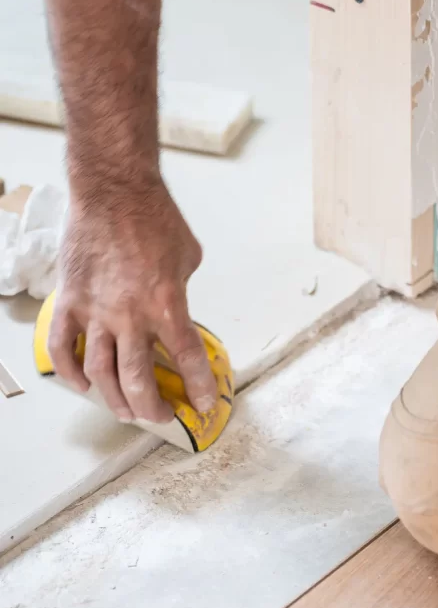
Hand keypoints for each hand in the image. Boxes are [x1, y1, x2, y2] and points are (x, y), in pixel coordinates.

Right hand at [49, 177, 216, 422]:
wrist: (113, 191)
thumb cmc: (153, 217)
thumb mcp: (188, 257)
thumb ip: (183, 290)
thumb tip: (178, 310)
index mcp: (167, 304)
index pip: (187, 360)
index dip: (198, 389)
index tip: (204, 405)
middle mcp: (130, 315)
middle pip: (139, 381)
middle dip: (153, 408)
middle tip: (162, 416)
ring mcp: (96, 311)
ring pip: (100, 375)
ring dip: (114, 400)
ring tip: (127, 410)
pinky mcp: (69, 302)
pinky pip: (63, 348)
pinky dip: (70, 372)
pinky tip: (82, 384)